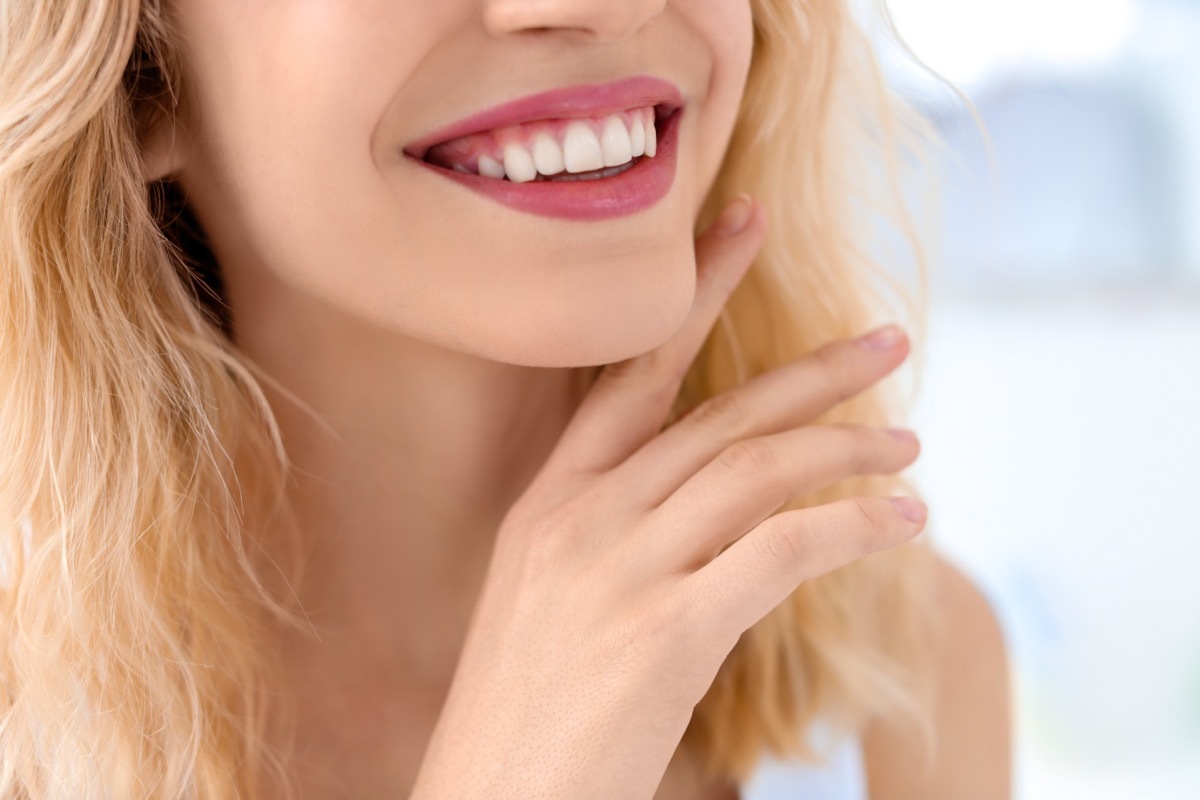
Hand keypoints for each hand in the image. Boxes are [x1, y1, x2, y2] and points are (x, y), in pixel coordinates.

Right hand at [410, 195, 924, 799]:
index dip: (693, 297)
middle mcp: (580, 520)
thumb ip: (620, 540)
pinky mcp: (663, 633)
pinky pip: (780, 550)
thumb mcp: (549, 602)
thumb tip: (715, 515)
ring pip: (755, 470)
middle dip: (810, 370)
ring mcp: (618, 572)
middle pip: (714, 414)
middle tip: (886, 333)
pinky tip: (901, 520)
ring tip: (909, 440)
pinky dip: (851, 525)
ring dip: (846, 446)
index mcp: (546, 505)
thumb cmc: (525, 714)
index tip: (744, 228)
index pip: (629, 375)